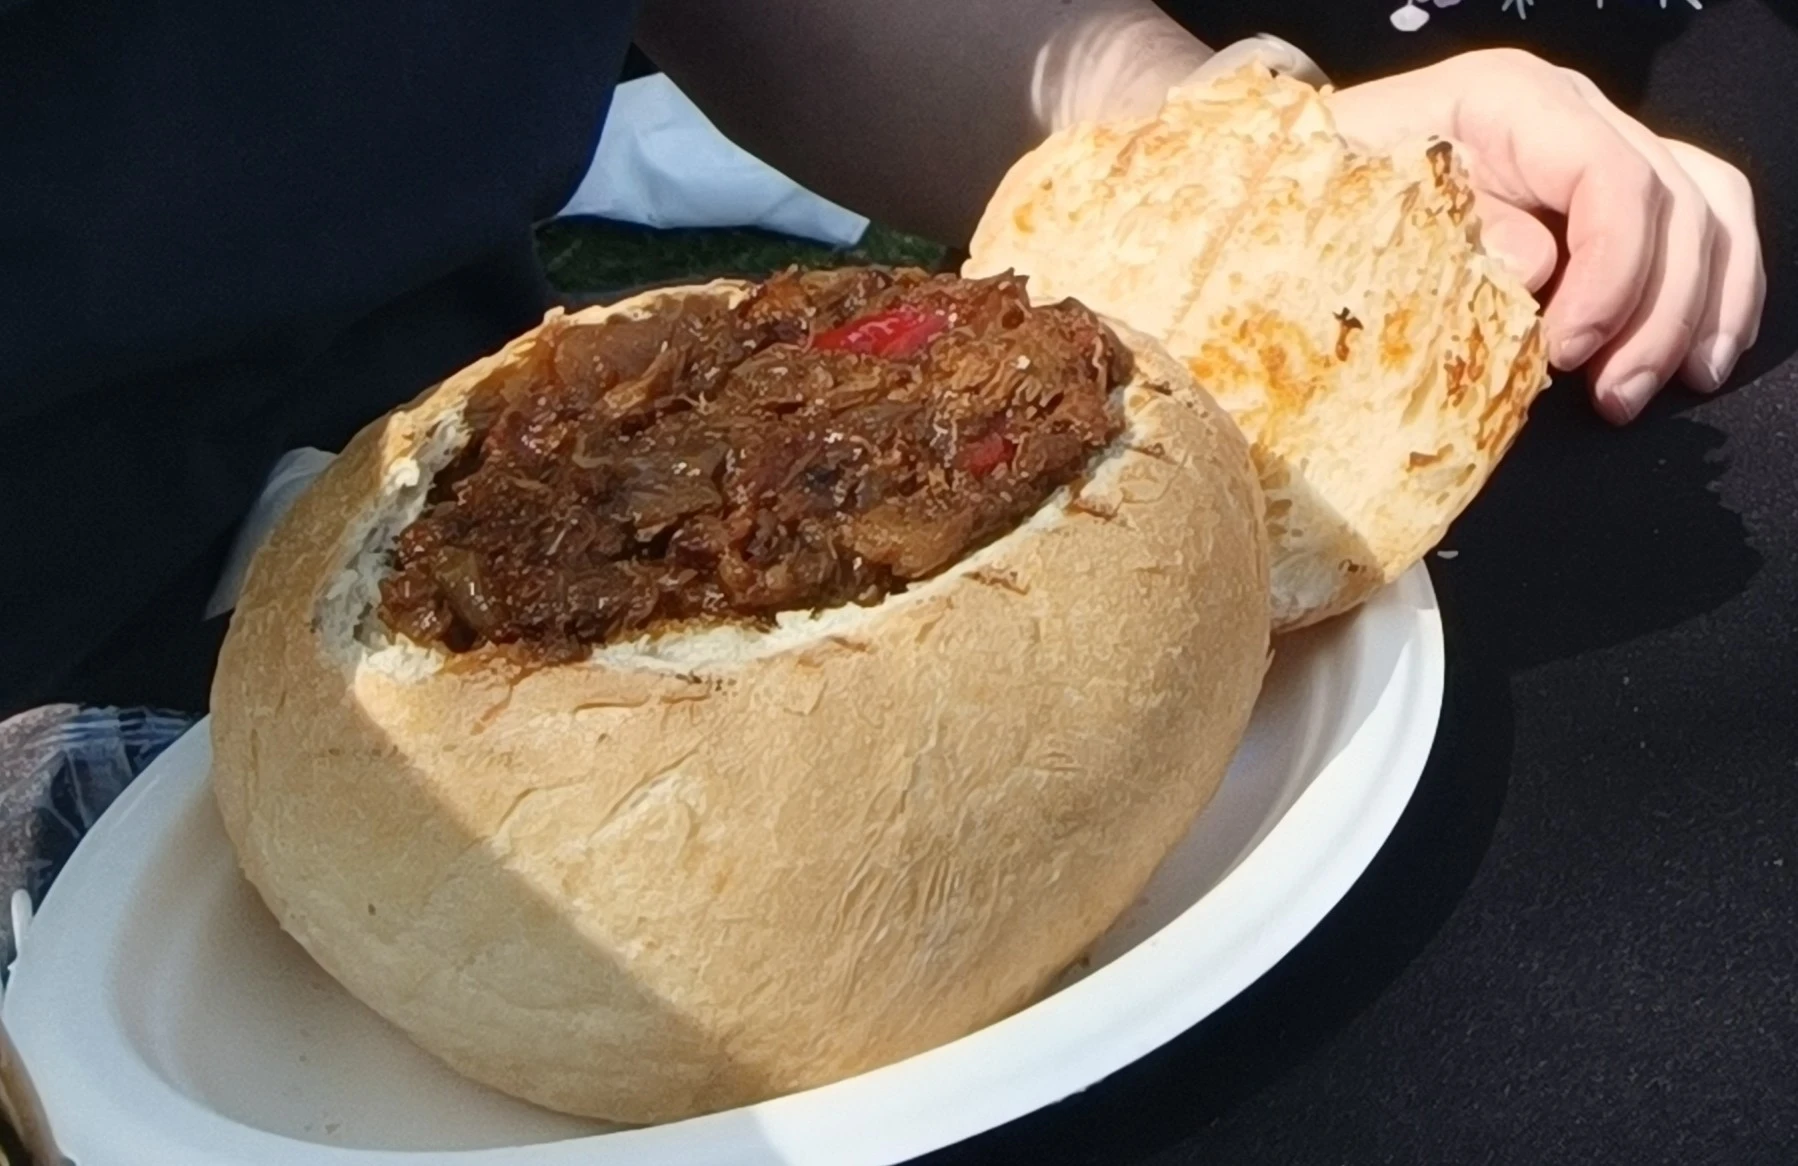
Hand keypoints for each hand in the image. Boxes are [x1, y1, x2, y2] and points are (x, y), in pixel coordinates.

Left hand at [1326, 49, 1764, 424]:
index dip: (1611, 270)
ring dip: (1695, 312)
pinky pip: (1707, 225)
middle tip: (1612, 396)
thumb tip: (1533, 268)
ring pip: (1706, 213)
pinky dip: (1718, 292)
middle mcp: (1572, 114)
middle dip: (1656, 313)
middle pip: (1672, 201)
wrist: (1313, 181)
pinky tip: (1699, 357)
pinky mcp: (1616, 194)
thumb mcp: (1357, 200)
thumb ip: (1443, 227)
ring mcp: (1602, 147)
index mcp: (1511, 100)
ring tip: (1652, 388)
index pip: (1609, 175)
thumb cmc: (1330, 189)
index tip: (1569, 350)